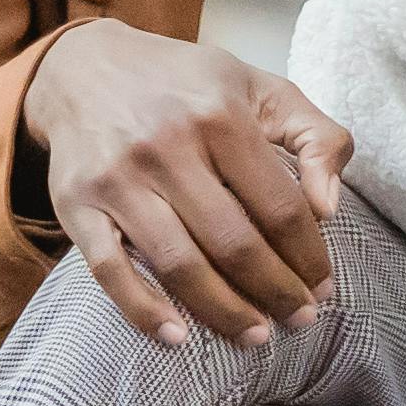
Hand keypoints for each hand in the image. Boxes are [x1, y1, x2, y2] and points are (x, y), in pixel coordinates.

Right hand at [21, 19, 350, 346]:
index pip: (279, 206)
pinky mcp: (76, 204)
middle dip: (275, 292)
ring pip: (179, 264)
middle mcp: (165, 145)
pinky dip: (144, 310)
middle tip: (299, 319)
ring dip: (223, 312)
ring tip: (255, 336)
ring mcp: (117, 178)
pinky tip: (177, 337)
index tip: (322, 287)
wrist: (85, 67)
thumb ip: (317, 137)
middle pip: (233, 243)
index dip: (308, 256)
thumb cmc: (186, 84)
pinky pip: (110, 271)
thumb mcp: (261, 87)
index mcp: (219, 115)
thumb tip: (329, 208)